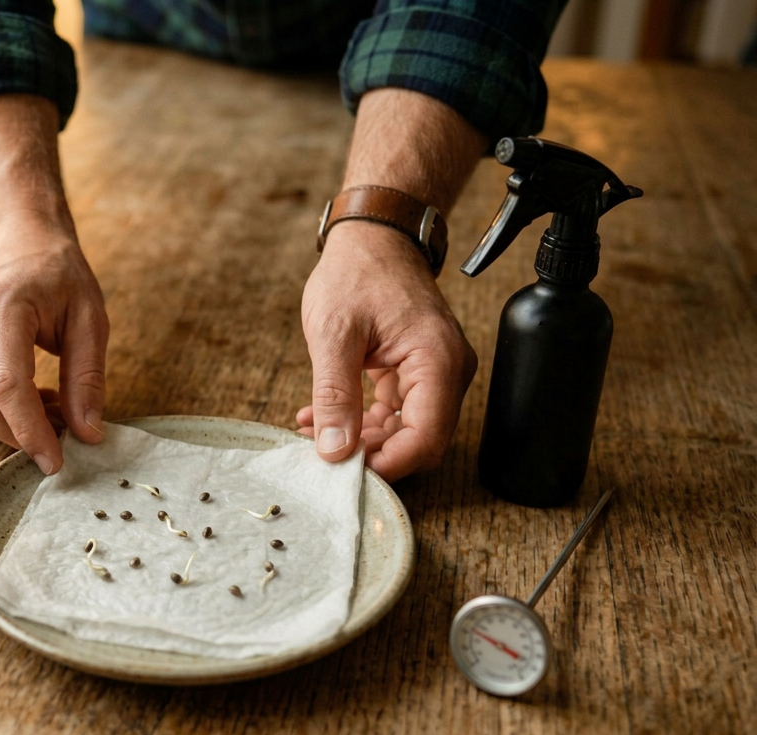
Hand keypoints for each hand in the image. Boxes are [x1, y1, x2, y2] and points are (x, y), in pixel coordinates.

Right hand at [0, 213, 107, 474]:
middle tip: (60, 434)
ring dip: (5, 427)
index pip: (5, 384)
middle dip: (16, 435)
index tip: (56, 461)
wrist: (13, 235)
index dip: (29, 430)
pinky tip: (24, 398)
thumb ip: (87, 377)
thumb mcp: (89, 317)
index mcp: (1, 306)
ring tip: (47, 410)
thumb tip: (87, 434)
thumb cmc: (56, 270)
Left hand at [296, 221, 476, 480]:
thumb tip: (334, 449)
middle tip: (321, 455)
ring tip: (312, 433)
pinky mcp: (417, 372)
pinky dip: (362, 420)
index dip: (388, 463)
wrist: (372, 238)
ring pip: (405, 430)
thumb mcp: (333, 335)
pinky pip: (396, 412)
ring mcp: (436, 373)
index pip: (426, 438)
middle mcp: (447, 371)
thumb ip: (334, 395)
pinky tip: (322, 419)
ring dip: (361, 440)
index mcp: (436, 361)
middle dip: (371, 454)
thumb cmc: (357, 273)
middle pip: (419, 440)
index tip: (345, 470)